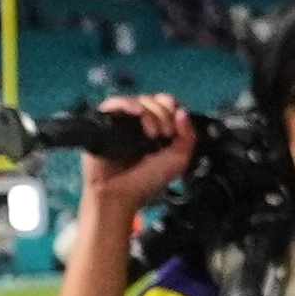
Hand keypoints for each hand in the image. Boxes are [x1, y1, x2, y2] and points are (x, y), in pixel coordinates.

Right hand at [76, 94, 197, 227]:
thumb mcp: (179, 160)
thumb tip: (182, 112)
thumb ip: (189, 136)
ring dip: (151, 113)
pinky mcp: (105, 124)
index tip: (177, 123)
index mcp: (157, 130)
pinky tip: (137, 113)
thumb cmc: (143, 183)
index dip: (174, 108)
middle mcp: (139, 125)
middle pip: (155, 100)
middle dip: (164, 113)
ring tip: (152, 135)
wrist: (119, 196)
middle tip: (165, 134)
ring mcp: (123, 123)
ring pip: (139, 100)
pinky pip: (115, 102)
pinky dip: (128, 103)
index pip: (167, 105)